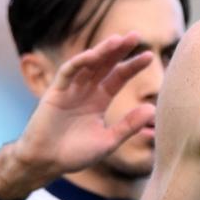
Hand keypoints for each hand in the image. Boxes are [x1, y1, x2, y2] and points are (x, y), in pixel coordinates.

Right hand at [0, 33, 154, 199]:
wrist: (46, 164)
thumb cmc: (75, 154)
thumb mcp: (109, 140)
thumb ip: (129, 125)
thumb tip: (153, 109)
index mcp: (99, 100)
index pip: (118, 77)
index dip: (132, 66)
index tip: (150, 56)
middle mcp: (85, 91)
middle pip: (105, 65)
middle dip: (119, 50)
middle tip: (136, 35)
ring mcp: (70, 90)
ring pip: (88, 64)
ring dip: (102, 51)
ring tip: (118, 40)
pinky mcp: (54, 92)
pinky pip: (68, 72)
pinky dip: (80, 62)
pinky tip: (94, 54)